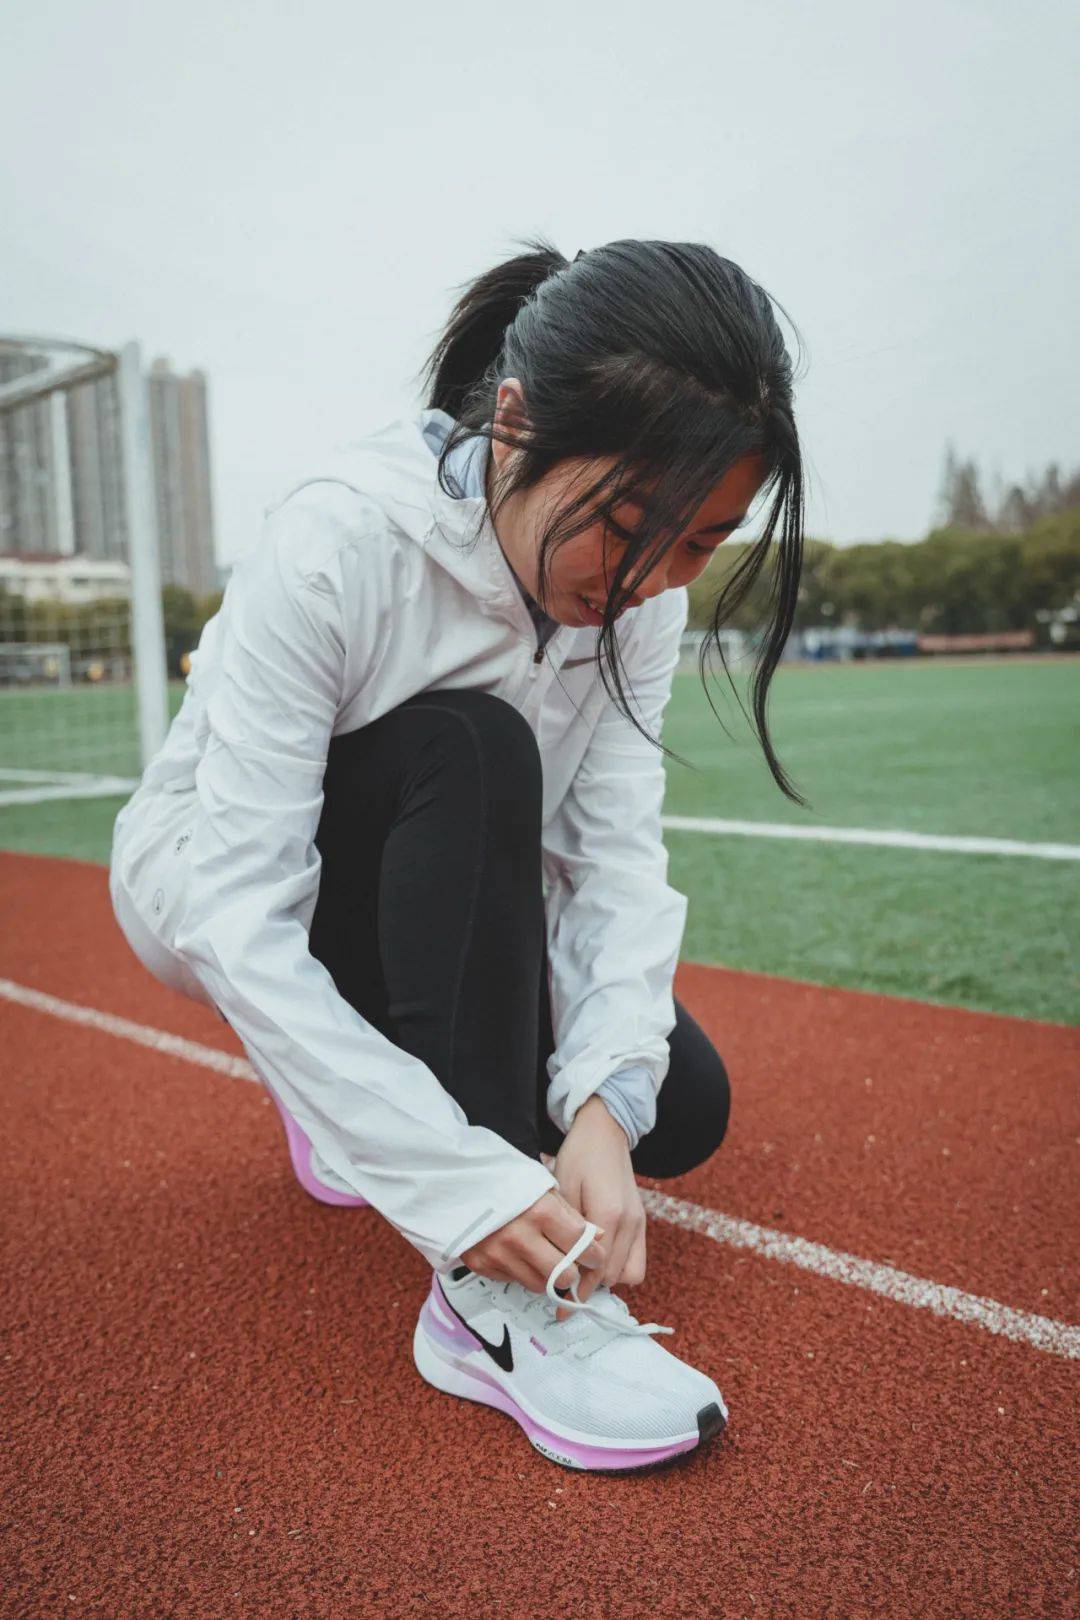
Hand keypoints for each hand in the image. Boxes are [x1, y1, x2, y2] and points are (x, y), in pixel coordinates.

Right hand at [460, 1186, 605, 1299]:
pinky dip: (522, 1272)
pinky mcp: (482, 1265)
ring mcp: (499, 1253)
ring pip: (540, 1285)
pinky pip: (514, 1280)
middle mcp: (520, 1236)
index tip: (596, 1257)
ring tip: (544, 1257)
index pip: (580, 1245)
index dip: (594, 1255)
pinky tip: (519, 1254)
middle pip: (563, 1275)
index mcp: (540, 1211)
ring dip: (548, 1276)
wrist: (458, 1182)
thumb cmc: (504, 1181)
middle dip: (572, 1271)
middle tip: (572, 1263)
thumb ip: (571, 1214)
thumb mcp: (542, 1187)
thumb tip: (597, 1237)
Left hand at [547, 1094, 646, 1321]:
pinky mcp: (642, 1222)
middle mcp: (630, 1222)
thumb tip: (558, 1265)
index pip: (594, 1268)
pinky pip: (637, 1261)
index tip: (558, 1304)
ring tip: (581, 1274)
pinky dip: (619, 1268)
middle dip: (588, 1288)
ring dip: (605, 1280)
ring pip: (629, 1274)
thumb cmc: (578, 1156)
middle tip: (563, 1292)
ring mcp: (640, 1223)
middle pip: (611, 1276)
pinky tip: (598, 1261)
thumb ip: (565, 1229)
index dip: (575, 1289)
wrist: (605, 1132)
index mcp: (608, 1212)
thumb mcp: (562, 1188)